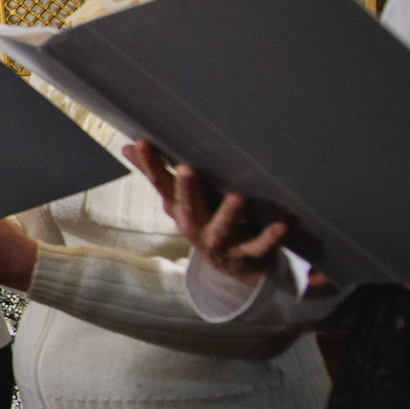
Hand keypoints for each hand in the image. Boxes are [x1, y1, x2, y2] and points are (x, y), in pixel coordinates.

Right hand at [123, 141, 291, 282]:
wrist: (230, 266)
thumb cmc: (204, 220)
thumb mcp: (179, 200)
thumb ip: (158, 175)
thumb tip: (128, 147)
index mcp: (178, 208)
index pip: (161, 184)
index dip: (151, 165)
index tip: (143, 143)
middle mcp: (194, 226)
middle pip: (188, 207)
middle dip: (187, 190)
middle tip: (186, 170)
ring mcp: (220, 242)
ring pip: (221, 229)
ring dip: (228, 215)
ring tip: (237, 198)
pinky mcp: (246, 254)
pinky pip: (259, 247)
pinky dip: (270, 238)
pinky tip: (281, 226)